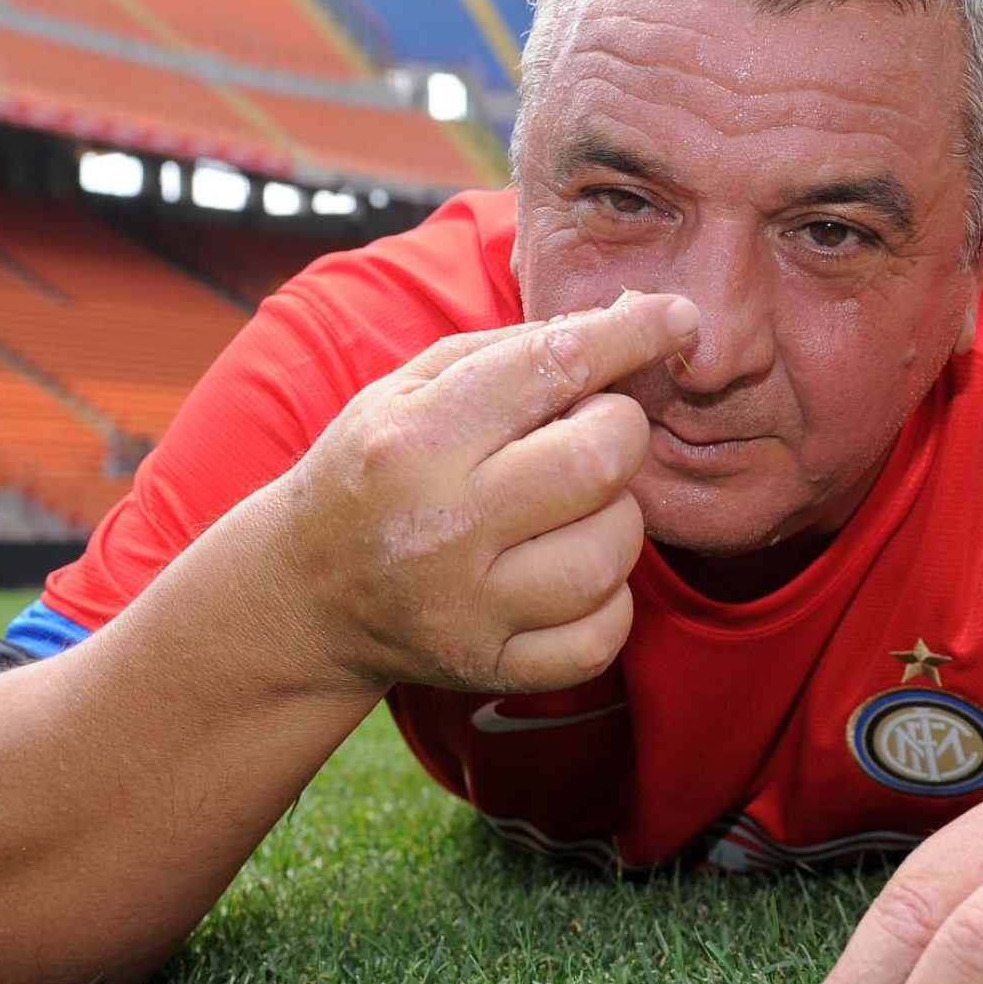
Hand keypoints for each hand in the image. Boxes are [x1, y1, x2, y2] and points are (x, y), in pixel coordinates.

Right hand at [272, 291, 698, 694]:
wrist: (305, 593)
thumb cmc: (377, 468)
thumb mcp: (412, 386)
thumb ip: (516, 350)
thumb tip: (628, 320)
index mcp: (415, 439)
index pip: (553, 366)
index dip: (632, 334)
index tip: (677, 317)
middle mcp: (441, 526)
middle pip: (596, 464)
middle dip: (621, 431)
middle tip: (595, 430)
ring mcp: (468, 608)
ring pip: (609, 554)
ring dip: (618, 518)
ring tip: (578, 506)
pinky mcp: (491, 666)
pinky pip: (600, 637)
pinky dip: (610, 601)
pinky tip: (576, 570)